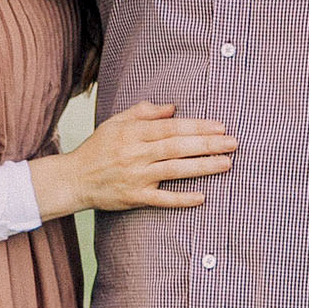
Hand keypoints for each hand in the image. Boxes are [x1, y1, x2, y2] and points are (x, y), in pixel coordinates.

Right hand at [29, 101, 234, 219]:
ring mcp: (137, 177)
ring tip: (226, 163)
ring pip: (175, 170)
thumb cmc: (98, 147)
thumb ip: (144, 112)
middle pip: (178, 147)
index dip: (197, 127)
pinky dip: (182, 198)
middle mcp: (137, 153)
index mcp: (134, 132)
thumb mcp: (117, 122)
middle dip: (208, 144)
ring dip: (203, 167)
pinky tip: (202, 197)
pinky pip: (162, 199)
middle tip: (233, 143)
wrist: (75, 179)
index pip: (172, 127)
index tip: (220, 126)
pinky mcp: (135, 198)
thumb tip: (172, 108)